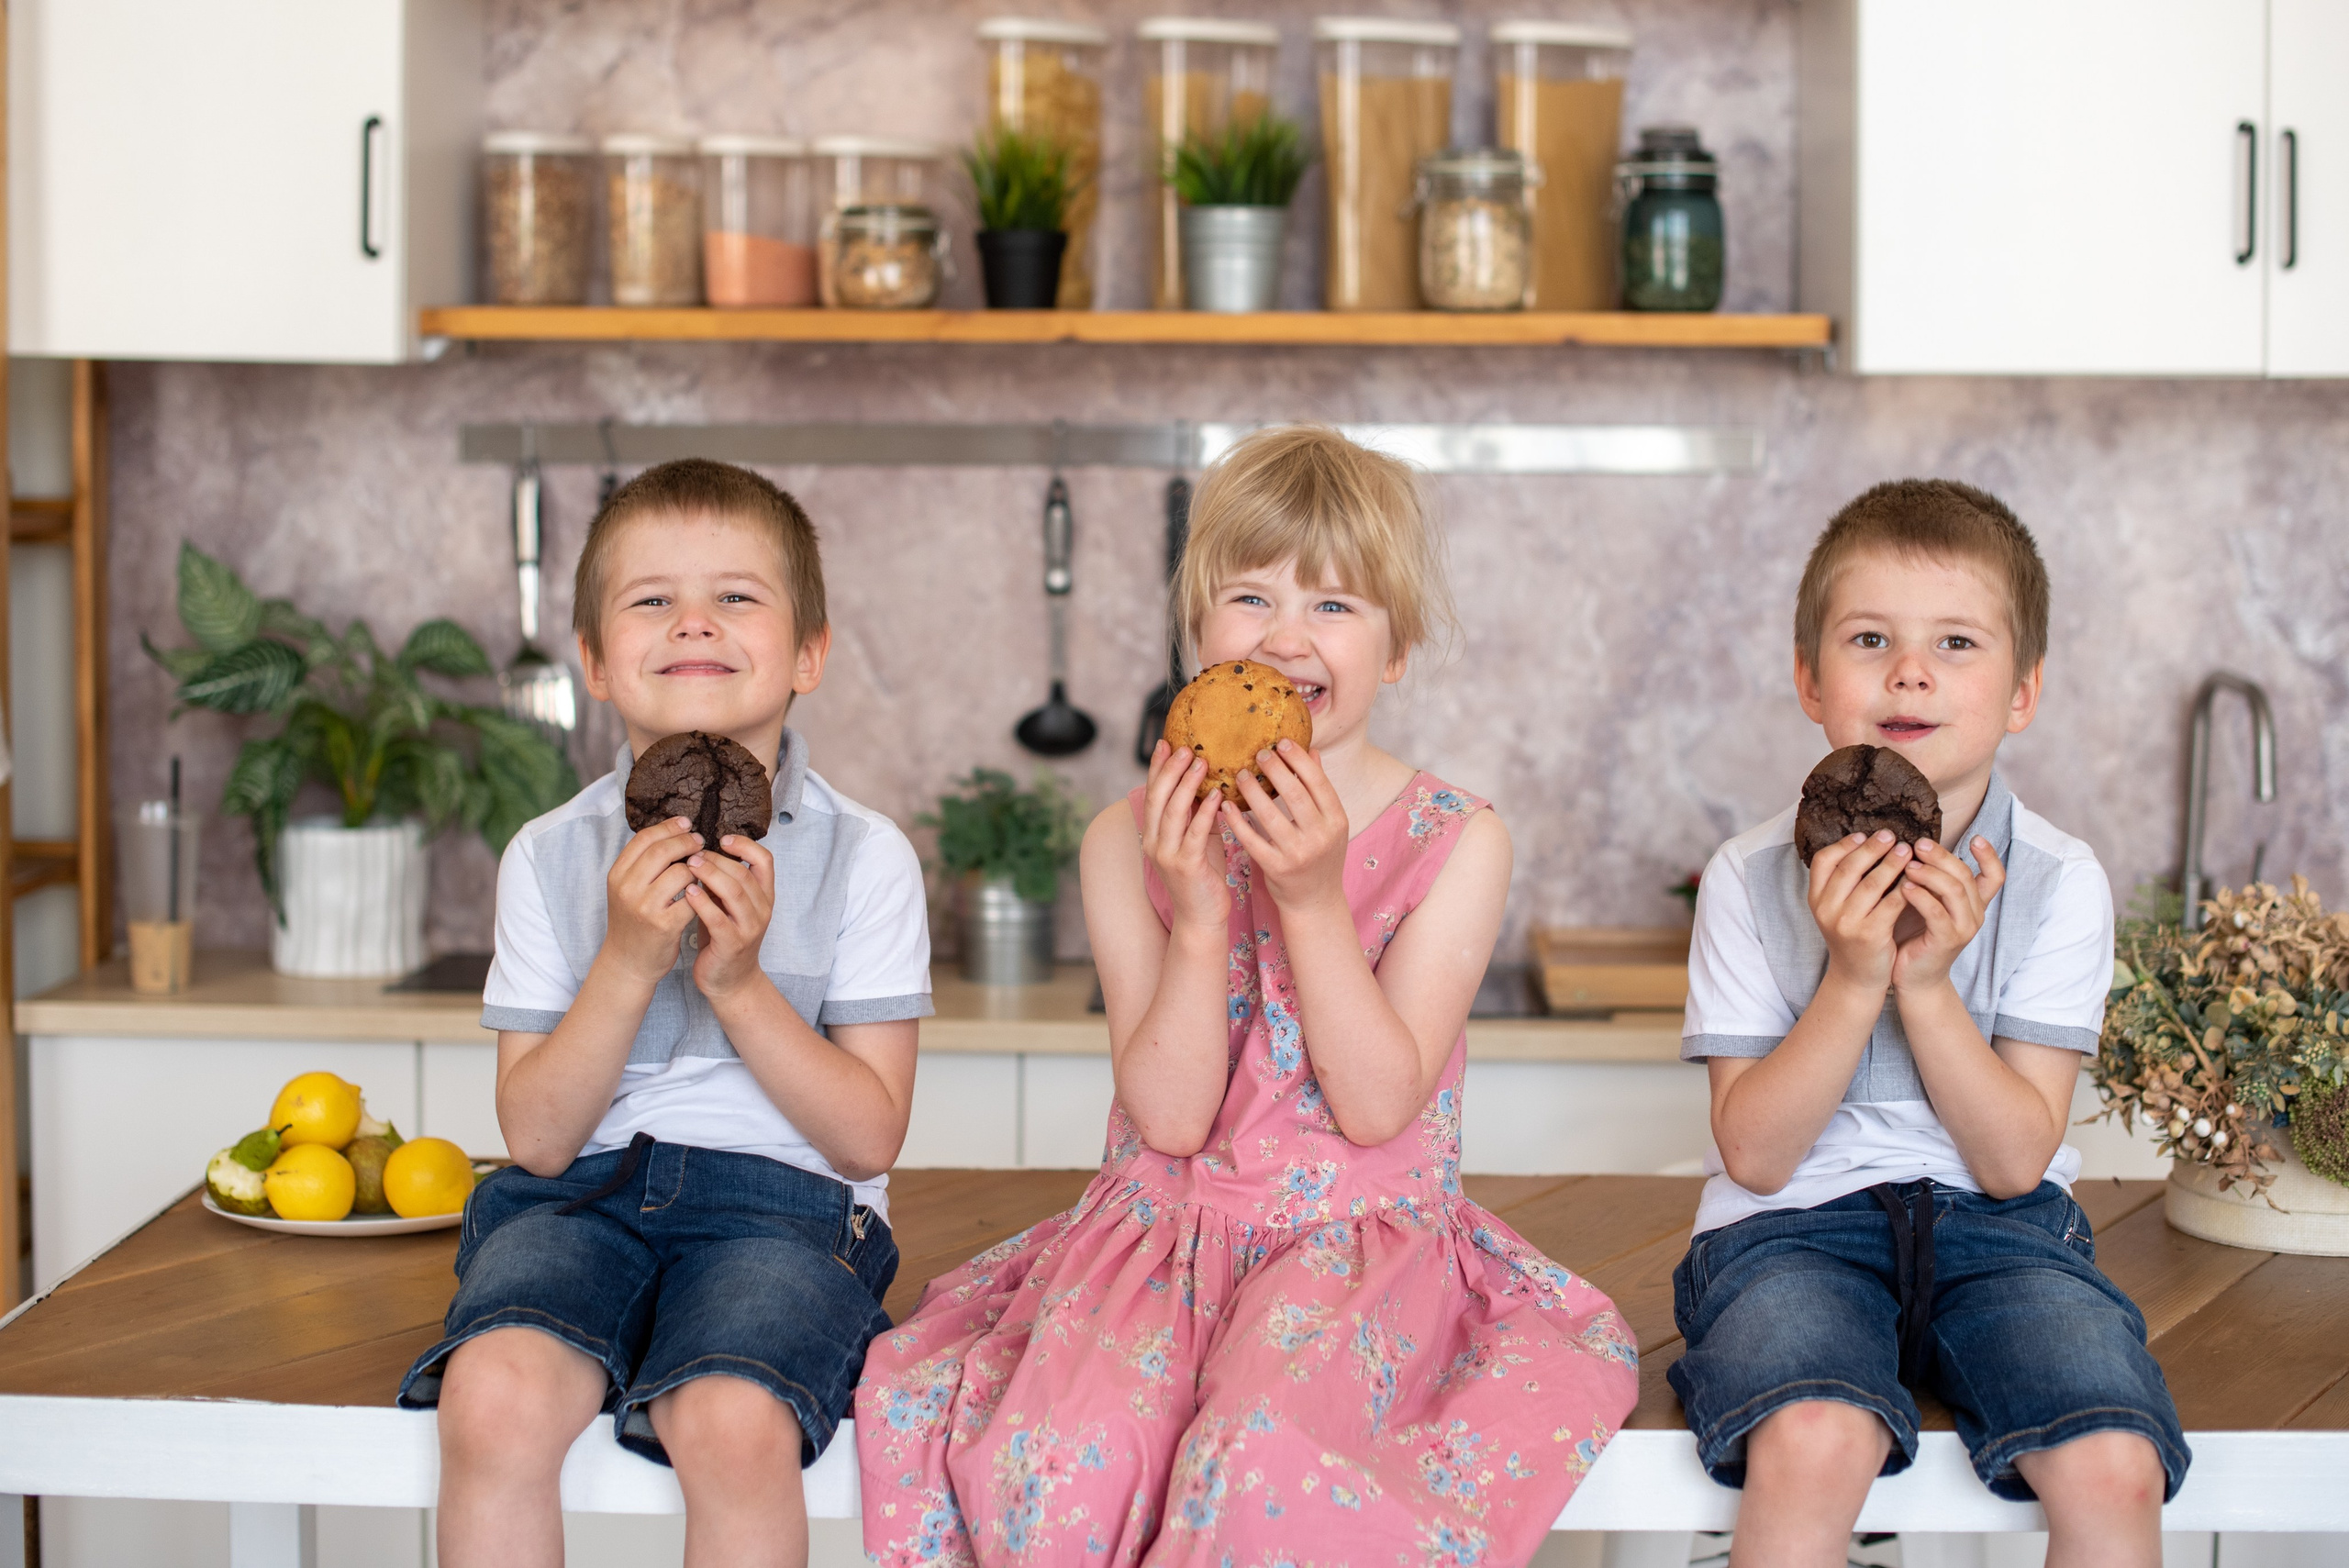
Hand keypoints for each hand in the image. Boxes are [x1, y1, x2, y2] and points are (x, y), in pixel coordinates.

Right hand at [602, 818, 701, 987]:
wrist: (628, 962)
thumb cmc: (633, 921)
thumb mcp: (627, 889)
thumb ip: (643, 863)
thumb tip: (673, 831)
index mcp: (617, 875)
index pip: (645, 838)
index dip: (668, 827)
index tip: (686, 823)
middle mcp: (627, 888)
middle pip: (663, 850)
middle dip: (686, 842)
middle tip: (700, 842)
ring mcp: (645, 907)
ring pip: (681, 872)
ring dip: (697, 868)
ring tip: (703, 869)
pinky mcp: (664, 925)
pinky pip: (692, 898)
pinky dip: (702, 892)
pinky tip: (705, 892)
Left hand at [685, 835, 778, 1001]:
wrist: (730, 981)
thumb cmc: (725, 938)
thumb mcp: (728, 905)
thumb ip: (723, 882)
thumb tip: (701, 850)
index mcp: (764, 896)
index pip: (765, 861)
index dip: (745, 845)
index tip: (722, 838)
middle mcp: (762, 910)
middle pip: (744, 873)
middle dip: (717, 859)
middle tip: (693, 852)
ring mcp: (749, 928)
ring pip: (734, 892)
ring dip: (710, 875)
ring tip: (689, 866)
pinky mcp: (732, 944)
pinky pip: (718, 918)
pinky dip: (702, 902)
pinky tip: (688, 892)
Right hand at [1141, 739, 1228, 935]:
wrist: (1202, 916)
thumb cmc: (1203, 875)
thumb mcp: (1196, 838)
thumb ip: (1195, 813)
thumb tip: (1209, 779)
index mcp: (1153, 833)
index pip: (1152, 793)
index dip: (1157, 767)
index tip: (1165, 742)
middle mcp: (1154, 842)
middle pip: (1158, 798)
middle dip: (1170, 770)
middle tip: (1186, 747)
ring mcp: (1167, 855)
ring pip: (1173, 812)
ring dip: (1187, 785)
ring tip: (1202, 763)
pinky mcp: (1186, 866)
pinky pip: (1194, 833)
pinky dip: (1205, 812)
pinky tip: (1217, 796)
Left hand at [1222, 740, 1347, 916]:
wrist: (1315, 901)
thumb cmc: (1320, 856)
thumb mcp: (1329, 824)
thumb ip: (1319, 789)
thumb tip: (1311, 750)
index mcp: (1337, 820)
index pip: (1318, 782)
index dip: (1298, 759)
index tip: (1281, 742)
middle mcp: (1320, 836)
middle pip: (1294, 794)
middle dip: (1273, 769)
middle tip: (1257, 753)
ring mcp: (1298, 854)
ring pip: (1270, 814)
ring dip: (1251, 791)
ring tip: (1239, 775)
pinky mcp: (1276, 868)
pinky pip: (1252, 839)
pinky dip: (1237, 820)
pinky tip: (1225, 805)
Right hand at [1807, 830, 1909, 995]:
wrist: (1856, 977)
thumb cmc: (1852, 936)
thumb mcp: (1835, 909)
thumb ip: (1842, 883)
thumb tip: (1864, 844)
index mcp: (1815, 898)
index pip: (1822, 861)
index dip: (1844, 845)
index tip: (1863, 834)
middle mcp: (1826, 909)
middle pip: (1849, 868)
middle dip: (1872, 848)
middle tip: (1891, 836)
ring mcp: (1846, 923)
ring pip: (1872, 883)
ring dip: (1892, 864)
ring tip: (1907, 851)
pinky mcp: (1870, 934)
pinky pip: (1891, 904)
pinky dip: (1905, 888)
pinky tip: (1915, 879)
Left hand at [1893, 835, 2004, 994]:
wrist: (1914, 976)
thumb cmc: (1916, 933)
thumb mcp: (1928, 901)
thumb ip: (1932, 879)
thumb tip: (1918, 845)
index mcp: (1974, 902)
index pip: (1995, 876)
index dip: (1990, 855)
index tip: (1975, 837)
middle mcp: (1975, 914)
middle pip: (1966, 875)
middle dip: (1942, 856)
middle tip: (1918, 844)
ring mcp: (1964, 928)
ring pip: (1954, 890)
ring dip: (1929, 873)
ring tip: (1907, 865)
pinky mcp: (1947, 941)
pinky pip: (1937, 912)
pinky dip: (1920, 896)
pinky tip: (1904, 887)